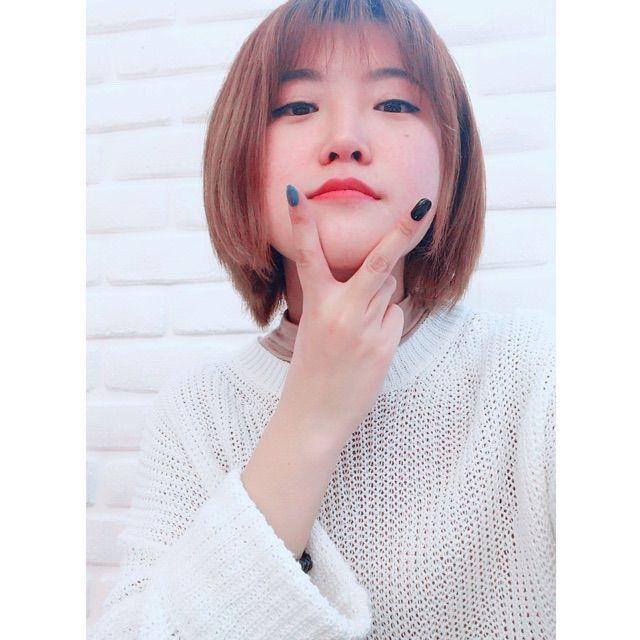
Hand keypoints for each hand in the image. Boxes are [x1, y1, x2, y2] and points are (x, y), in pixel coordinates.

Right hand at [276, 185, 434, 448]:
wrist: (314, 416)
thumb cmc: (312, 369)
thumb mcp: (314, 327)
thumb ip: (340, 297)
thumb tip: (383, 274)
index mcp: (316, 305)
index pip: (308, 256)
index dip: (302, 224)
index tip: (296, 194)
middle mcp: (341, 312)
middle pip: (378, 264)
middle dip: (401, 233)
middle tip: (422, 206)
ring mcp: (366, 329)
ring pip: (389, 289)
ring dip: (380, 296)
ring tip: (357, 330)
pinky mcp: (384, 346)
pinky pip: (394, 316)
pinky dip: (386, 323)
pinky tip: (369, 346)